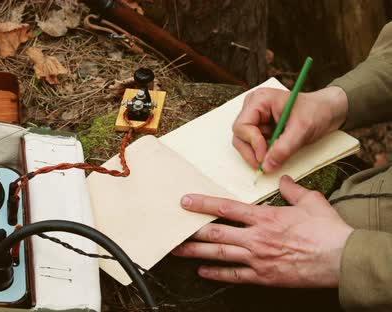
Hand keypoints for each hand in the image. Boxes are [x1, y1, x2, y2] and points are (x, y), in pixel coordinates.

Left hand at [172, 175, 352, 287]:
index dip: (203, 204)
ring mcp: (258, 258)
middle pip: (216, 233)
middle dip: (191, 230)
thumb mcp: (311, 201)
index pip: (226, 207)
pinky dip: (216, 273)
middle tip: (173, 228)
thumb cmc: (328, 230)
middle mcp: (256, 237)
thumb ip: (292, 190)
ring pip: (219, 254)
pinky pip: (234, 276)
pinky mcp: (263, 276)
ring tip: (178, 250)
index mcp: (265, 217)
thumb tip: (283, 179)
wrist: (342, 259)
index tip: (186, 201)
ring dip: (195, 252)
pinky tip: (202, 270)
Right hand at [233, 86, 347, 172]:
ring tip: (274, 156)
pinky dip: (262, 152)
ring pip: (244, 141)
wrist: (328, 111)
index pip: (242, 126)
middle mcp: (253, 107)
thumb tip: (267, 166)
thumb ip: (283, 149)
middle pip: (240, 135)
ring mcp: (255, 117)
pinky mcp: (260, 127)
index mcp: (259, 100)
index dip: (252, 143)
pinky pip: (253, 144)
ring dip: (257, 153)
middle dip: (252, 151)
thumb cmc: (317, 112)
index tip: (265, 157)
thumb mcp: (302, 130)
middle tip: (265, 165)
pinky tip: (276, 151)